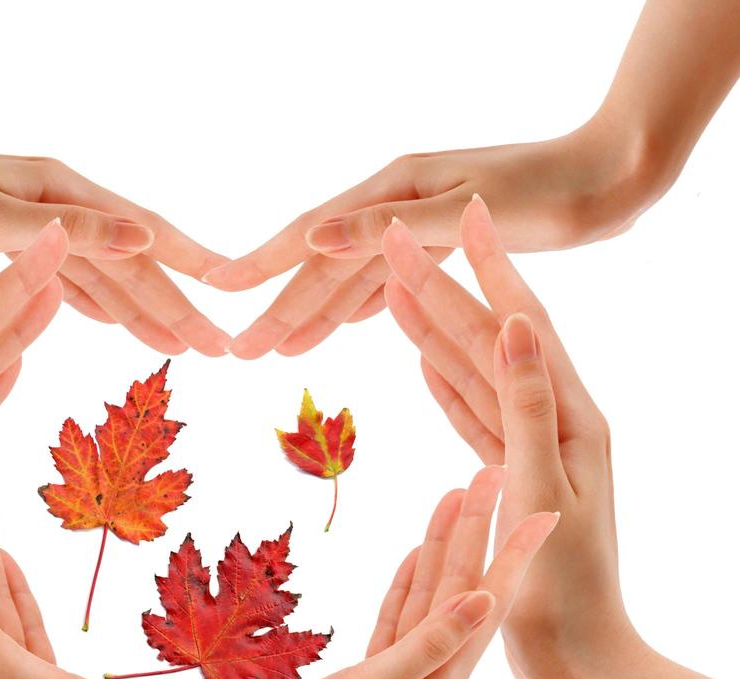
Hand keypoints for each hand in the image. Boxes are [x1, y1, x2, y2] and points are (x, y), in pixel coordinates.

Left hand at [0, 135, 230, 355]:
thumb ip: (68, 229)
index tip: (232, 295)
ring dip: (147, 313)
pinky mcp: (18, 251)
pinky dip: (103, 305)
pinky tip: (120, 322)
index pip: (144, 236)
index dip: (191, 267)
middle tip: (222, 349)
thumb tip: (143, 240)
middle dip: (180, 307)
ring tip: (184, 346)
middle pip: (135, 266)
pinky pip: (75, 283)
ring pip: (108, 280)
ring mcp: (42, 230)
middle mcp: (62, 210)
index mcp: (62, 195)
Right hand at [208, 120, 658, 357]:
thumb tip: (312, 241)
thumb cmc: (548, 189)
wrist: (609, 178)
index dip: (263, 265)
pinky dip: (356, 305)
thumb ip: (388, 226)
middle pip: (322, 265)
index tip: (218, 290)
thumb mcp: (467, 208)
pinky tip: (340, 323)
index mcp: (392, 192)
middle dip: (279, 309)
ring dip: (312, 314)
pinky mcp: (438, 247)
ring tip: (277, 349)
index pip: (311, 235)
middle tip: (238, 352)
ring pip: (350, 279)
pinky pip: (383, 282)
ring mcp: (414, 227)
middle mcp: (394, 207)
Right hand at [219, 466, 557, 678]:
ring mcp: (403, 672)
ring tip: (456, 495)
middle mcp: (433, 673)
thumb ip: (425, 647)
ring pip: (429, 595)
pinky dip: (408, 581)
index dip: (514, 553)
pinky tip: (414, 553)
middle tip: (489, 473)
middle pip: (460, 587)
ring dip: (443, 545)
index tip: (542, 508)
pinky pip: (399, 615)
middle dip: (477, 530)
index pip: (486, 603)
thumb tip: (482, 599)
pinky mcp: (373, 672)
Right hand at [382, 195, 643, 678]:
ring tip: (396, 284)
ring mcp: (532, 447)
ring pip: (475, 372)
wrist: (580, 662)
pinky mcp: (512, 474)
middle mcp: (554, 422)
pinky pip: (472, 414)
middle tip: (394, 239)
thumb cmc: (565, 595)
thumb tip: (514, 324)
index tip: (460, 211)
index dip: (490, 268)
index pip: (523, 325)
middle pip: (489, 340)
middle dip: (443, 286)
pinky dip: (447, 381)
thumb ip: (528, 409)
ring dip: (436, 326)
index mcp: (571, 420)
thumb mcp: (548, 497)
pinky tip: (425, 358)